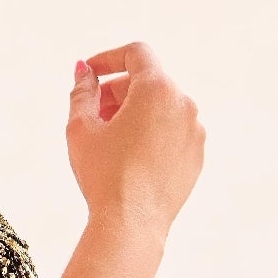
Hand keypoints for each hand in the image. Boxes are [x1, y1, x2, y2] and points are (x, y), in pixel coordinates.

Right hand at [67, 40, 204, 236]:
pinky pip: (172, 132)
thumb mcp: (81, 128)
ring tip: (110, 139)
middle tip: (93, 113)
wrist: (131, 223)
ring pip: (161, 108)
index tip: (90, 74)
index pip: (136, 54)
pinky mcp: (196, 155)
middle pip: (148, 81)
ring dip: (135, 113)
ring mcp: (195, 131)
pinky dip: (152, 134)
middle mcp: (184, 104)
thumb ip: (82, 91)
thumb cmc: (104, 175)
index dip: (108, 58)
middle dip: (118, 90)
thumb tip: (84, 71)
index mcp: (157, 89)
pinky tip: (129, 157)